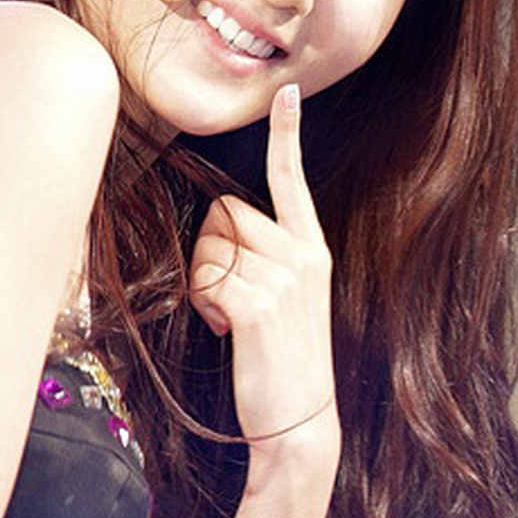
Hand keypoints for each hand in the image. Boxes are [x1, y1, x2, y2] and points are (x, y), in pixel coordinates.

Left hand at [189, 84, 338, 451]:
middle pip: (227, 214)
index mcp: (312, 251)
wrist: (299, 424)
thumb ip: (268, 260)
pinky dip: (206, 306)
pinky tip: (228, 332)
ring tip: (234, 320)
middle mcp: (302, 256)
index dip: (289, 135)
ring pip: (211, 246)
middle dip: (213, 251)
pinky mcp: (256, 304)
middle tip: (232, 300)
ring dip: (207, 282)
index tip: (290, 93)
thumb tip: (225, 231)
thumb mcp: (289, 302)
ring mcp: (282, 279)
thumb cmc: (284, 363)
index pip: (292, 181)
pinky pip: (206, 280)